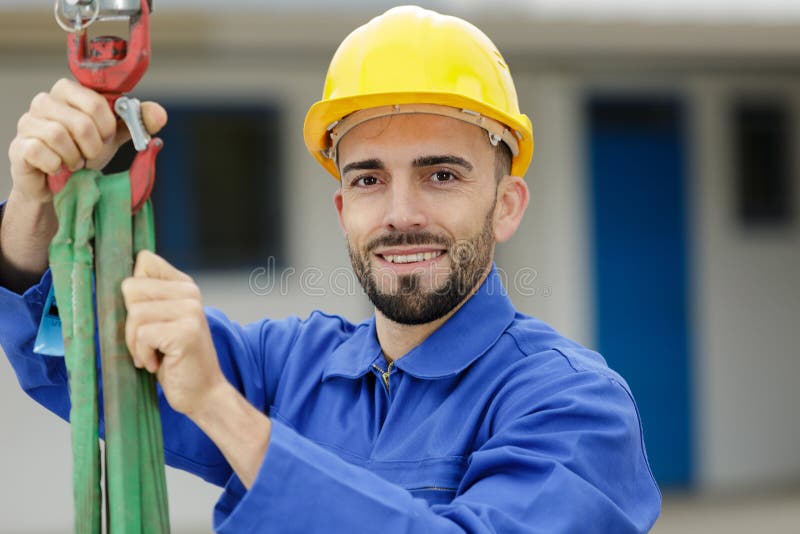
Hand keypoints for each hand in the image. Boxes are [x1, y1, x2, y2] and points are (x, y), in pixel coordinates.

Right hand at [8, 78, 166, 202]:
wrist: (61, 182)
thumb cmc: (85, 150)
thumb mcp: (114, 135)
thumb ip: (136, 122)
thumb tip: (160, 114)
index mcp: (70, 91)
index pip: (97, 101)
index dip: (109, 126)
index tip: (108, 136)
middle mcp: (45, 101)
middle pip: (81, 123)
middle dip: (94, 146)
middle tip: (92, 154)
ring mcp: (28, 122)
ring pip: (60, 137)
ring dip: (76, 158)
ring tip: (77, 163)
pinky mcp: (19, 146)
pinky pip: (41, 152)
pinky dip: (58, 166)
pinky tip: (59, 169)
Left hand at [122, 250, 226, 416]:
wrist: (204, 392)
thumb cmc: (176, 360)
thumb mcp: (161, 322)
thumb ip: (146, 299)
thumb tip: (112, 282)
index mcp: (183, 285)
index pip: (144, 260)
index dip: (132, 289)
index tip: (140, 315)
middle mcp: (189, 293)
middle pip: (131, 288)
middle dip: (129, 322)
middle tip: (147, 342)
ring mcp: (190, 311)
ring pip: (134, 314)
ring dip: (134, 343)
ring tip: (153, 354)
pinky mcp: (185, 331)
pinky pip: (141, 335)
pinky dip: (142, 355)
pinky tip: (158, 363)